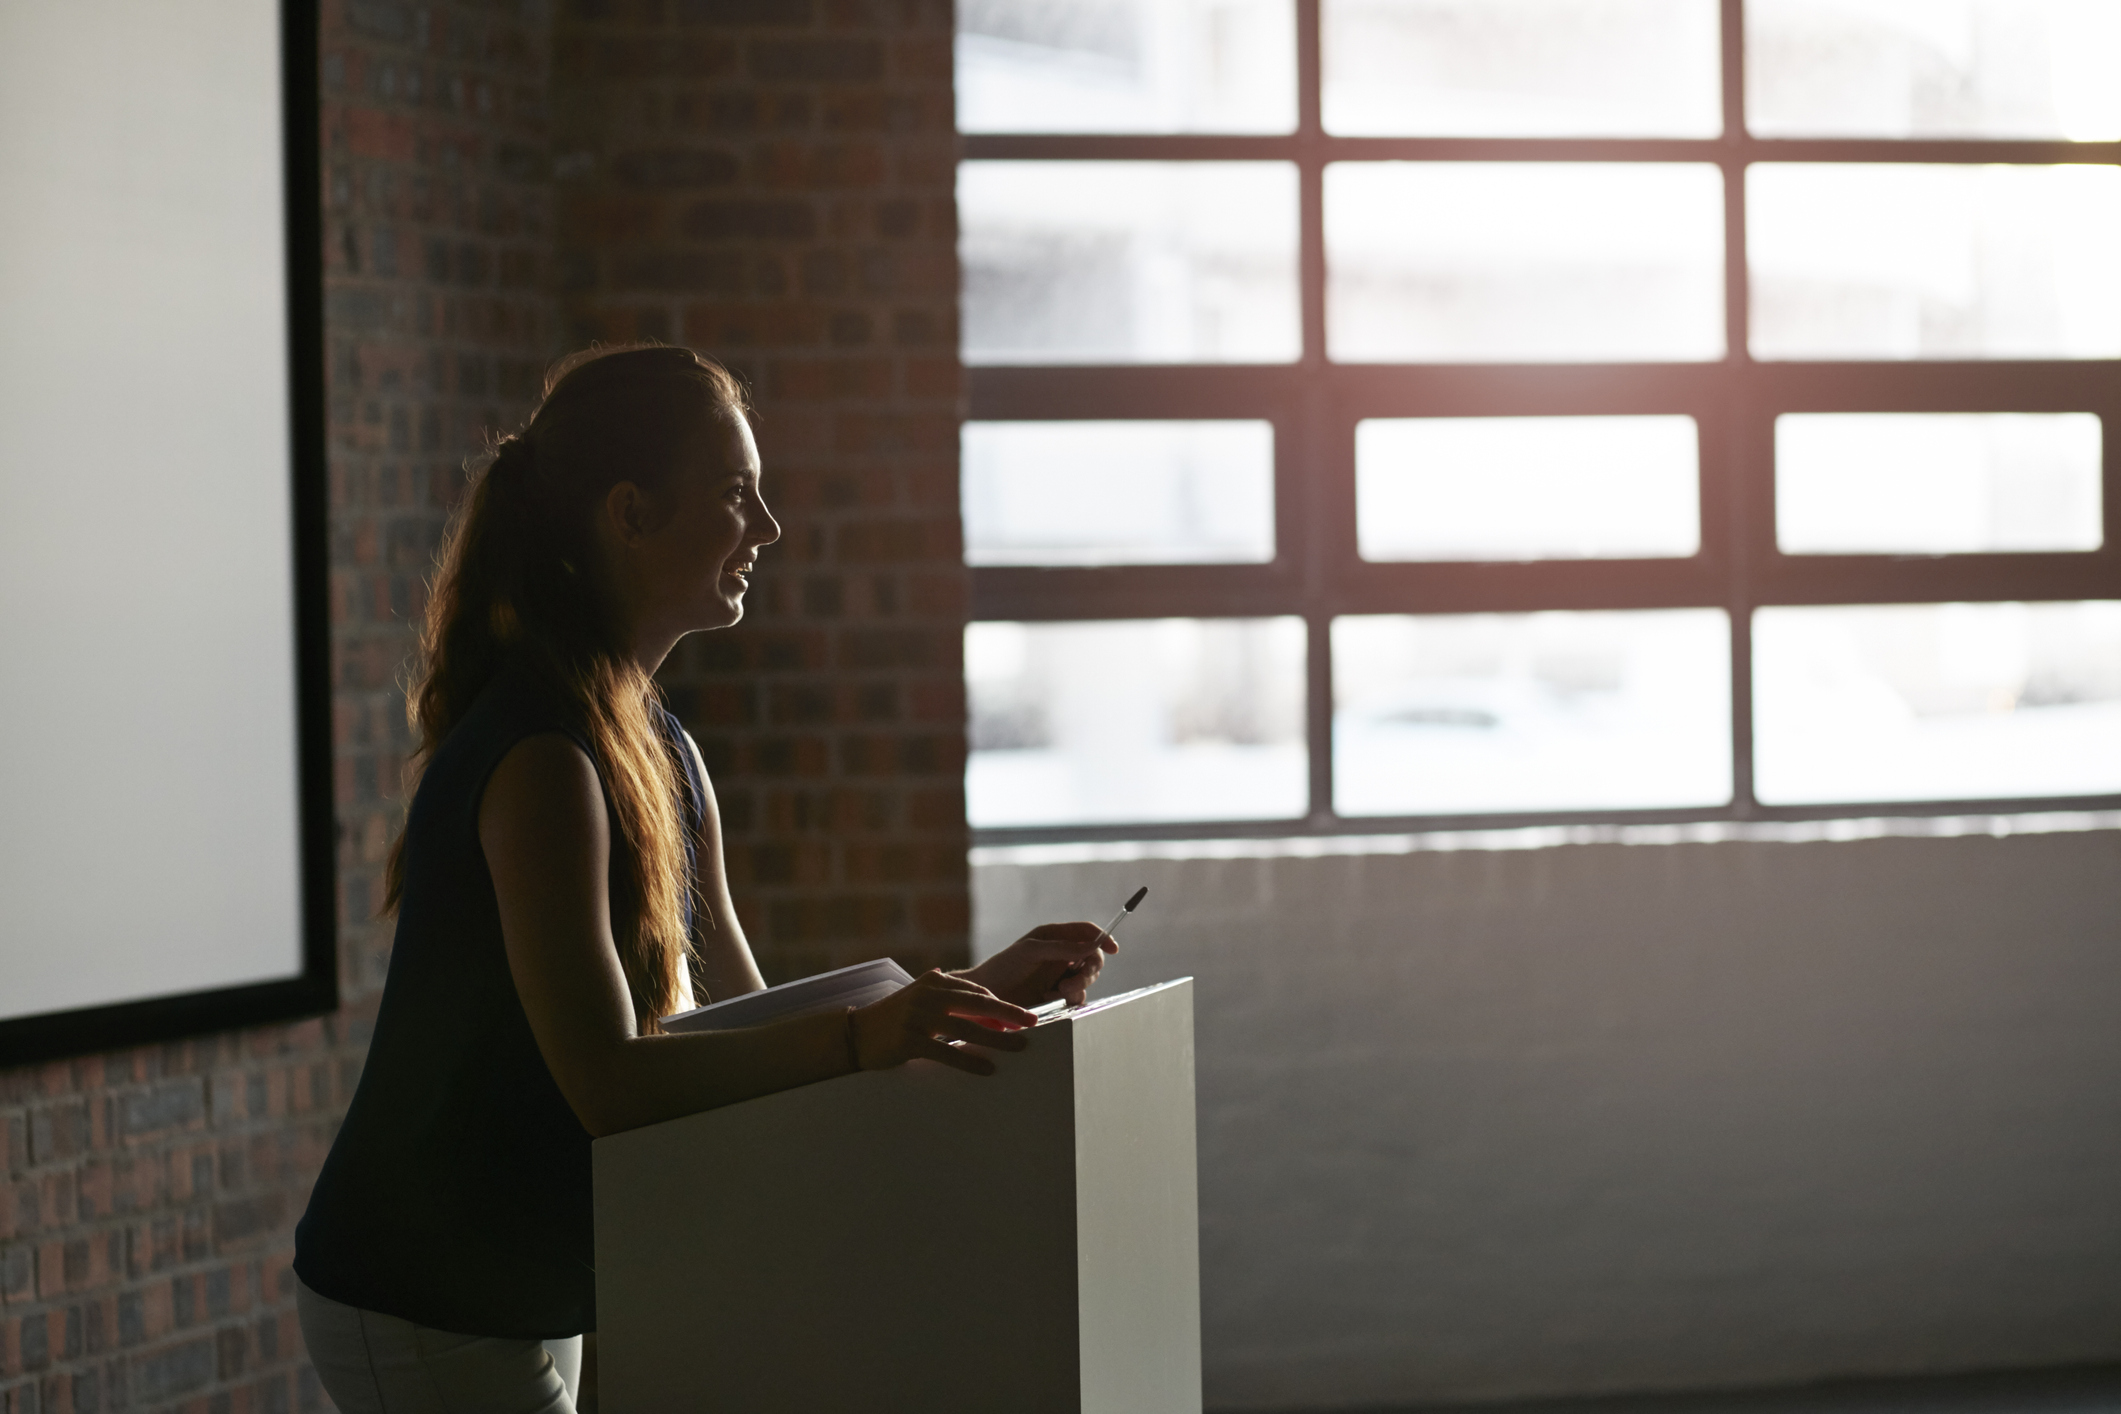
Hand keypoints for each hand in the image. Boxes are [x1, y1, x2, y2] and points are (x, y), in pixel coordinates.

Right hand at [848, 970, 1037, 1075]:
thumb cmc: (893, 1017)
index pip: (976, 991)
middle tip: (1032, 1023)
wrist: (856, 1033)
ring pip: (967, 1028)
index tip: (1020, 1016)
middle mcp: (927, 994)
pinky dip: (970, 1061)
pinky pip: (948, 1053)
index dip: (1000, 1004)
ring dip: (997, 1039)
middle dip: (1009, 1014)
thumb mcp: (919, 996)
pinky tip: (988, 1069)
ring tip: (1018, 1047)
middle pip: (978, 1004)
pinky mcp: (910, 1041)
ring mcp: (918, 1017)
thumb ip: (947, 993)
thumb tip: (981, 994)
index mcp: (933, 982)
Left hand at [962, 922, 1115, 1008]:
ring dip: (1077, 987)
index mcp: (1054, 936)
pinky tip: (1049, 999)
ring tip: (1056, 992)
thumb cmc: (1004, 967)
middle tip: (1070, 984)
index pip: (1086, 931)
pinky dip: (1068, 999)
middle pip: (1092, 957)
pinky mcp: (1057, 995)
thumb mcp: (1031, 951)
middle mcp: (1060, 954)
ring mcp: (1059, 974)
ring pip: (1086, 979)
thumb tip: (1093, 945)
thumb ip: (1062, 947)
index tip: (1112, 949)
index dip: (1102, 938)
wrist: (987, 997)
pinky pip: (1076, 996)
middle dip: (1088, 971)